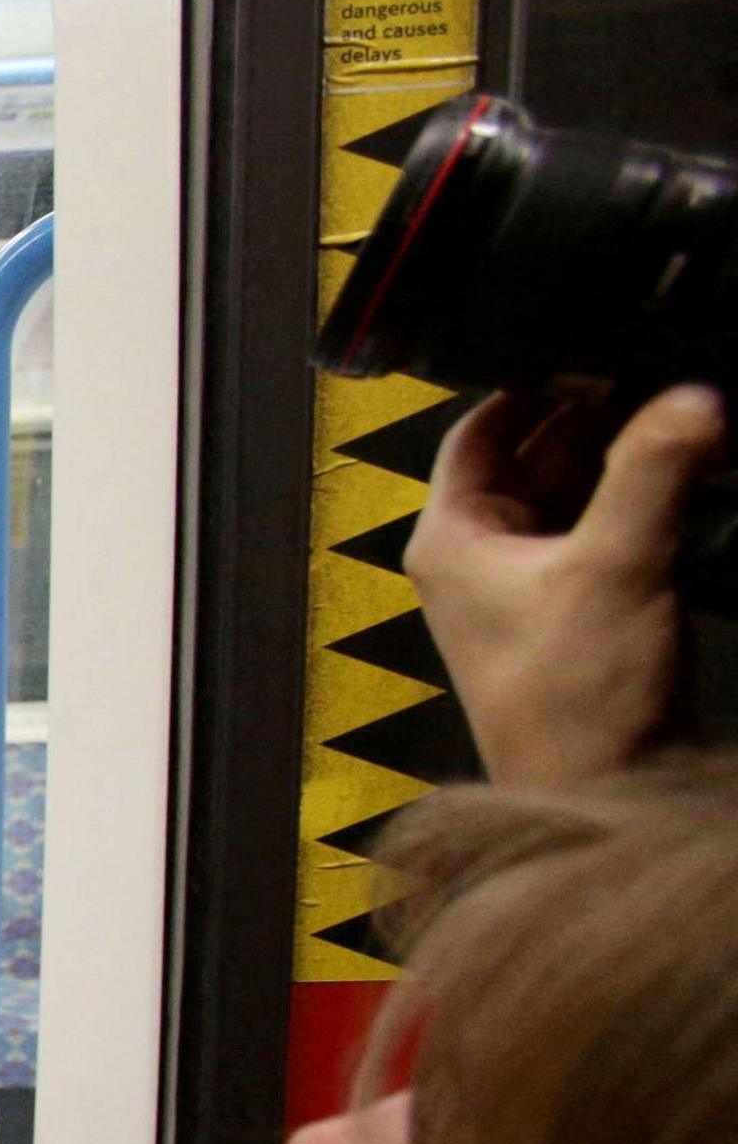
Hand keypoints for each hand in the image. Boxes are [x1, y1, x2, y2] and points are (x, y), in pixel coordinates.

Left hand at [405, 384, 720, 789]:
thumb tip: (689, 398)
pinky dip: (642, 502)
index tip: (598, 350)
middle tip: (661, 377)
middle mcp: (478, 556)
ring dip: (626, 458)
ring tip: (686, 419)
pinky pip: (603, 532)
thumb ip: (652, 472)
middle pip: (535, 454)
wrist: (602, 794)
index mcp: (452, 538)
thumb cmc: (573, 708)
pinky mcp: (576, 610)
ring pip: (575, 492)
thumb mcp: (618, 566)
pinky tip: (691, 481)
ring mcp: (526, 584)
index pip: (483, 428)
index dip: (539, 382)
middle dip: (600, 415)